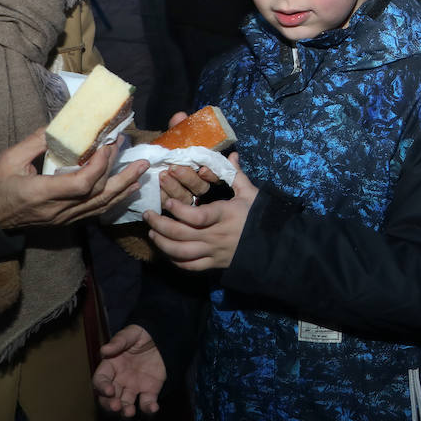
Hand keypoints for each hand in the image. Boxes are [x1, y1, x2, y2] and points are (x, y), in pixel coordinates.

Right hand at [0, 129, 147, 229]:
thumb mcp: (10, 158)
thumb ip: (35, 141)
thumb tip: (59, 125)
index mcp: (41, 193)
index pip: (81, 183)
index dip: (100, 165)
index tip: (109, 145)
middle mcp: (57, 209)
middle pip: (97, 195)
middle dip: (120, 175)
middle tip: (137, 157)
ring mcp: (63, 218)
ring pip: (100, 205)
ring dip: (123, 188)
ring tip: (141, 172)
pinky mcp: (65, 220)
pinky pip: (95, 212)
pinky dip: (114, 200)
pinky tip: (126, 190)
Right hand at [93, 324, 165, 417]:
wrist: (162, 336)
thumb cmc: (141, 334)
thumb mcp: (131, 333)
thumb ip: (119, 341)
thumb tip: (104, 349)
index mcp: (111, 366)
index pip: (100, 380)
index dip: (102, 386)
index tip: (109, 390)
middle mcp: (119, 380)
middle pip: (109, 397)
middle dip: (110, 404)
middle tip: (116, 406)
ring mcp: (134, 387)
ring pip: (125, 403)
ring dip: (125, 410)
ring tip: (128, 412)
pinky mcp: (150, 390)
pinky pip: (147, 403)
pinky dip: (149, 408)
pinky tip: (153, 408)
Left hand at [144, 154, 257, 270]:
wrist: (272, 246)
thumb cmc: (260, 217)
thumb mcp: (251, 194)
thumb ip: (236, 175)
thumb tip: (232, 155)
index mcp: (225, 215)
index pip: (198, 217)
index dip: (179, 210)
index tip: (167, 202)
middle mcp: (216, 235)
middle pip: (182, 234)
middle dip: (160, 225)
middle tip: (148, 214)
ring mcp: (214, 252)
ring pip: (181, 252)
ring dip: (162, 243)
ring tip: (152, 233)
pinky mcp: (213, 264)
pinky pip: (190, 266)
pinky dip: (175, 260)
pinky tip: (167, 251)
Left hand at [153, 111, 218, 206]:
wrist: (149, 162)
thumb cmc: (167, 150)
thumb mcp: (173, 138)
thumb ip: (178, 128)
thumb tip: (180, 116)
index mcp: (203, 167)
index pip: (215, 175)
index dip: (211, 174)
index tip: (203, 169)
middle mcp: (197, 183)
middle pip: (200, 187)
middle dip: (188, 178)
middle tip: (174, 168)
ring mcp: (184, 194)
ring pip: (185, 197)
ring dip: (175, 187)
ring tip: (163, 175)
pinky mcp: (170, 202)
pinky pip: (169, 202)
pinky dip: (163, 194)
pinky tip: (156, 185)